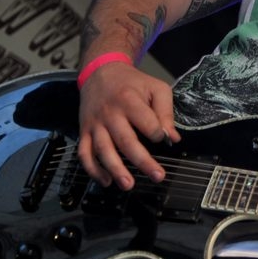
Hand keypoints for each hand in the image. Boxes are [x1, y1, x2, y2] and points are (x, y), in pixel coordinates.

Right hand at [77, 63, 180, 189]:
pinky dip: (92, 170)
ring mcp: (95, 124)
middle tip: (157, 176)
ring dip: (115, 170)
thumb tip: (173, 138)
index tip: (164, 139)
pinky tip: (106, 181)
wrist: (101, 73)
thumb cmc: (133, 83)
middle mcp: (110, 114)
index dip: (158, 134)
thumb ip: (166, 111)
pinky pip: (84, 154)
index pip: (147, 123)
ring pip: (103, 150)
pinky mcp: (84, 132)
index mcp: (129, 101)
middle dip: (142, 161)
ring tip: (128, 185)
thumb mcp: (156, 88)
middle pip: (125, 141)